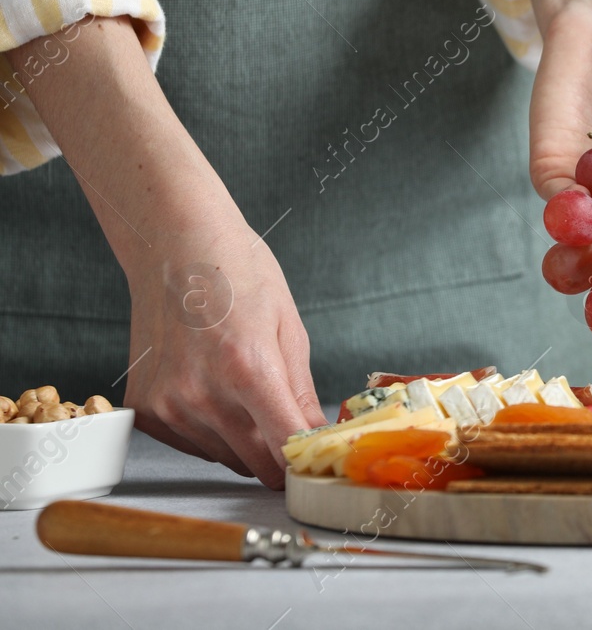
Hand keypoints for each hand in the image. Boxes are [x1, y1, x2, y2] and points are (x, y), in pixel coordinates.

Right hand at [10, 17, 323, 486]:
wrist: (175, 247)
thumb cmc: (237, 274)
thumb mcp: (290, 329)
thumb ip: (301, 392)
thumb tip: (316, 436)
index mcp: (248, 370)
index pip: (286, 448)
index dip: (308, 465)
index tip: (320, 470)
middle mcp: (202, 395)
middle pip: (256, 462)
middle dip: (281, 458)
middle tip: (294, 438)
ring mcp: (168, 405)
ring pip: (224, 457)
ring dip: (244, 443)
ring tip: (247, 395)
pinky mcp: (145, 409)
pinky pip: (190, 443)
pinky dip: (209, 431)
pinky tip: (214, 392)